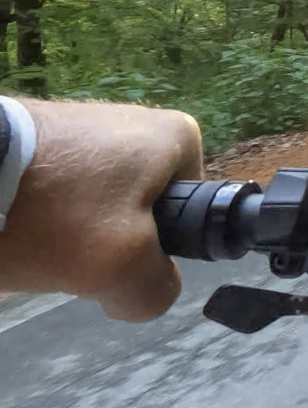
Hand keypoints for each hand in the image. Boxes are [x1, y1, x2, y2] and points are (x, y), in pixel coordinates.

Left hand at [0, 101, 202, 321]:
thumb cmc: (57, 212)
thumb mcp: (124, 268)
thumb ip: (155, 290)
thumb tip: (144, 289)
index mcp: (175, 136)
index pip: (191, 210)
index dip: (158, 245)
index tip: (120, 254)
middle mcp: (135, 117)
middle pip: (134, 209)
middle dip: (104, 239)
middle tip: (72, 254)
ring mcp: (79, 122)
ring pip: (85, 203)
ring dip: (62, 229)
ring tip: (32, 240)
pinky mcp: (33, 131)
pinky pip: (46, 187)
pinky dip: (31, 211)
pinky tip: (11, 224)